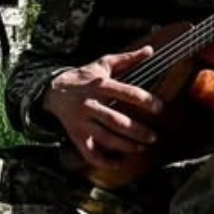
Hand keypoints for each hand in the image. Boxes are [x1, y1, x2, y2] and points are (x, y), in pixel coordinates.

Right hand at [43, 46, 165, 172]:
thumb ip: (127, 59)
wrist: (54, 90)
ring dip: (126, 146)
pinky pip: (89, 153)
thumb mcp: (103, 64)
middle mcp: (91, 104)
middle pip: (117, 121)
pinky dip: (103, 161)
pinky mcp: (76, 135)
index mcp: (100, 85)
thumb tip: (150, 50)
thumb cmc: (84, 77)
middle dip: (137, 131)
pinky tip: (118, 163)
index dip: (144, 100)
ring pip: (106, 138)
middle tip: (153, 137)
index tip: (159, 108)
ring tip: (142, 148)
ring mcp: (82, 122)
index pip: (125, 93)